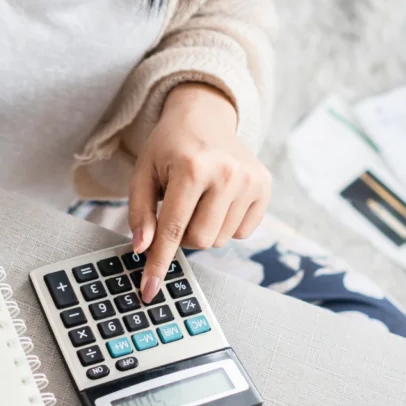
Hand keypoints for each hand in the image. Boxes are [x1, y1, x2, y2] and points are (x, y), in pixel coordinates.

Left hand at [129, 83, 270, 302]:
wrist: (205, 115)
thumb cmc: (170, 147)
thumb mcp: (143, 173)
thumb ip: (140, 212)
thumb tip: (143, 249)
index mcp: (193, 167)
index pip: (173, 230)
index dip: (159, 263)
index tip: (149, 290)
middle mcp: (227, 174)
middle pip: (200, 240)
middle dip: (183, 235)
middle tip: (178, 208)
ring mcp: (251, 180)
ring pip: (220, 240)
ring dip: (204, 228)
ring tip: (199, 198)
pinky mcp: (265, 186)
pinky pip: (241, 232)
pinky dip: (225, 223)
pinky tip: (219, 199)